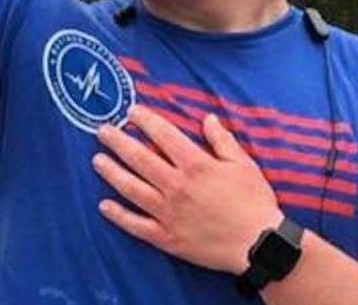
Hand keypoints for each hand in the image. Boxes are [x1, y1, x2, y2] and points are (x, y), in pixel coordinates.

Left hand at [92, 105, 283, 274]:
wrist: (261, 245)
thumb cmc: (254, 202)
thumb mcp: (243, 164)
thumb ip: (222, 140)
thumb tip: (208, 118)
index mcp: (195, 165)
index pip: (163, 135)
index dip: (145, 120)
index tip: (131, 111)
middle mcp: (176, 186)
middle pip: (138, 158)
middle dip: (117, 141)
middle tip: (102, 131)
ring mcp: (168, 213)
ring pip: (131, 188)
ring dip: (111, 172)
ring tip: (97, 160)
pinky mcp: (166, 237)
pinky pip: (136, 225)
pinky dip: (118, 215)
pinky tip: (103, 205)